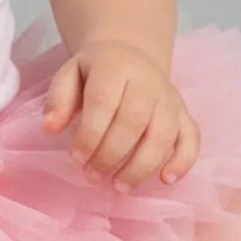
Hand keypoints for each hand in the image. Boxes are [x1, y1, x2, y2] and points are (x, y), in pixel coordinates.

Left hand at [41, 40, 199, 191]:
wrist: (129, 54)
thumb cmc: (94, 72)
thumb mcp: (69, 75)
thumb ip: (58, 100)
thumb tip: (50, 129)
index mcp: (115, 66)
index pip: (103, 101)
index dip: (90, 134)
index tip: (76, 159)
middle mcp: (147, 81)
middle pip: (134, 120)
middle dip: (112, 154)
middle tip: (93, 176)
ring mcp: (169, 98)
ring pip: (164, 134)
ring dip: (142, 165)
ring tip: (119, 186)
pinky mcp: (184, 113)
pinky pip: (191, 137)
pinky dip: (183, 160)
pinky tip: (166, 179)